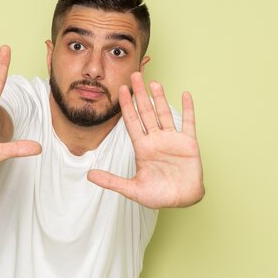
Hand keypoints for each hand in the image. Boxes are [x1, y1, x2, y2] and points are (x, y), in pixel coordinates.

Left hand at [87, 72, 203, 207]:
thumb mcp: (132, 189)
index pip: (132, 122)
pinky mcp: (188, 143)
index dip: (126, 106)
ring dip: (160, 98)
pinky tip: (185, 94)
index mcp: (142, 148)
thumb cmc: (159, 195)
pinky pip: (188, 123)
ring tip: (154, 83)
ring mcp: (172, 140)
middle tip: (134, 76)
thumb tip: (89, 176)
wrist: (182, 201)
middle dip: (140, 95)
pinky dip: (188, 109)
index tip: (120, 90)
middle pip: (146, 112)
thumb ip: (111, 181)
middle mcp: (156, 140)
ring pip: (164, 114)